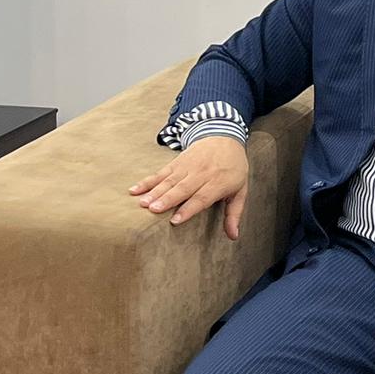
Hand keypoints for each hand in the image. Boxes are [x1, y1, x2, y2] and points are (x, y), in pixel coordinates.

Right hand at [129, 134, 250, 238]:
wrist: (224, 137)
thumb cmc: (233, 168)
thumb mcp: (240, 190)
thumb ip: (234, 214)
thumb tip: (233, 236)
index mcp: (218, 182)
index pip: (202, 197)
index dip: (189, 208)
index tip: (175, 220)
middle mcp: (201, 173)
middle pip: (182, 188)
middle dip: (167, 199)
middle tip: (153, 209)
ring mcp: (187, 167)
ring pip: (169, 180)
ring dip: (154, 191)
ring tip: (142, 203)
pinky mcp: (176, 162)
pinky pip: (160, 173)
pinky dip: (147, 181)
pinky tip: (134, 190)